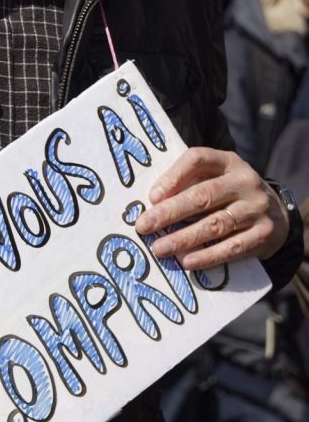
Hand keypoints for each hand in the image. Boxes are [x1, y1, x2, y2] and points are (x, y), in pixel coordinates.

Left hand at [134, 148, 288, 271]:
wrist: (277, 214)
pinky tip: (188, 262)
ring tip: (159, 248)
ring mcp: (257, 208)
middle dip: (170, 212)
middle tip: (144, 226)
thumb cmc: (230, 195)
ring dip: (184, 239)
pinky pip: (232, 247)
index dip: (173, 176)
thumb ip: (189, 183)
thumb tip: (152, 204)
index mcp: (228, 162)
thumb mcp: (216, 178)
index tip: (152, 197)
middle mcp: (245, 181)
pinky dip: (208, 256)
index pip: (198, 159)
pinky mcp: (264, 234)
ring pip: (216, 224)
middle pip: (203, 196)